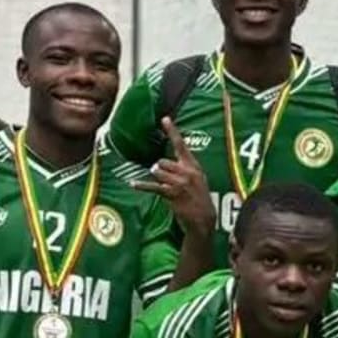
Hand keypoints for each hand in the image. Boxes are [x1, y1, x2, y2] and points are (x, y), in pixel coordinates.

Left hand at [130, 118, 215, 234]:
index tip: (164, 119)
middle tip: (165, 179)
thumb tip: (164, 163)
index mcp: (193, 166)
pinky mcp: (172, 193)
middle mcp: (187, 172)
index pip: (181, 145)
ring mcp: (180, 182)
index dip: (172, 131)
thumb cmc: (199, 199)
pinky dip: (142, 185)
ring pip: (157, 172)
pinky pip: (153, 186)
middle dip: (160, 170)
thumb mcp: (198, 179)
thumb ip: (185, 169)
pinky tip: (133, 184)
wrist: (203, 218)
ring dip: (156, 179)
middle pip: (162, 162)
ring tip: (164, 186)